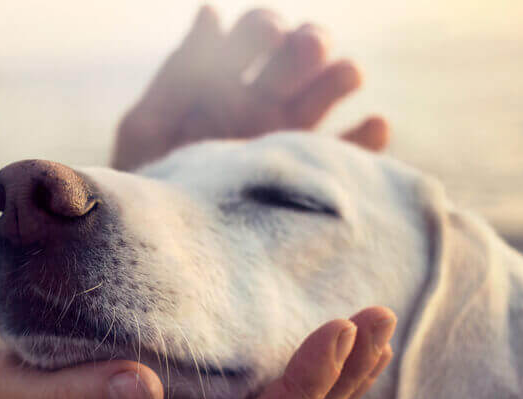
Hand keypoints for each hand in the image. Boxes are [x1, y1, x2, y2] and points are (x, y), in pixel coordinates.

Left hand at [112, 7, 388, 170]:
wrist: (162, 251)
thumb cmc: (147, 186)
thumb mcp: (149, 128)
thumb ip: (179, 75)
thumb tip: (211, 12)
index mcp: (223, 82)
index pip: (255, 36)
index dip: (264, 29)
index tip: (269, 34)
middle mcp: (263, 104)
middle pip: (298, 57)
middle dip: (308, 44)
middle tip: (309, 47)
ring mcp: (290, 139)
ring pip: (327, 95)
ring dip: (340, 77)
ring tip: (347, 74)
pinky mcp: (311, 178)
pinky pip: (350, 156)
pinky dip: (367, 139)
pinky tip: (374, 125)